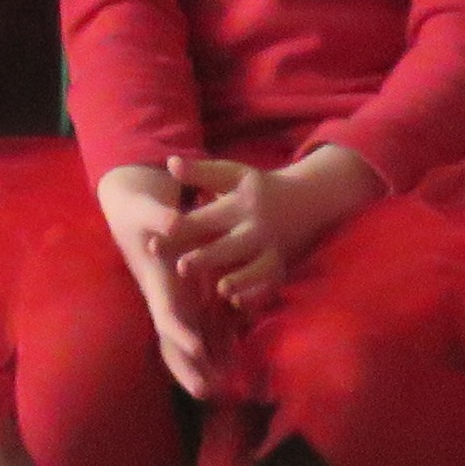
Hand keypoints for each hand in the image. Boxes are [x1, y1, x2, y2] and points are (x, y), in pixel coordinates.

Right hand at [101, 164, 227, 398]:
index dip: (179, 332)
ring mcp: (179, 300)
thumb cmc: (139, 209)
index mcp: (155, 282)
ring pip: (191, 339)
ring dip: (206, 364)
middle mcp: (167, 297)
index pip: (166, 313)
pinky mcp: (191, 296)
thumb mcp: (145, 207)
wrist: (133, 208)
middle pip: (174, 340)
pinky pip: (206, 326)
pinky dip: (219, 346)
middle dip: (188, 367)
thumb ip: (159, 216)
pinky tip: (237, 363)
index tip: (196, 348)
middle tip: (209, 392)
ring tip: (229, 388)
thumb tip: (172, 224)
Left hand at [165, 148, 371, 314]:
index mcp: (239, 204)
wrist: (310, 199)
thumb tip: (170, 162)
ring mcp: (273, 250)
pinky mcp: (283, 267)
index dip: (179, 231)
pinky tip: (238, 303)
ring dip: (239, 279)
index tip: (154, 242)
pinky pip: (271, 285)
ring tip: (218, 288)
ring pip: (256, 269)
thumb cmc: (259, 187)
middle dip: (206, 258)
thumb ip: (200, 172)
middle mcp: (257, 229)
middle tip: (180, 268)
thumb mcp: (232, 174)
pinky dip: (257, 295)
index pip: (204, 220)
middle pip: (229, 246)